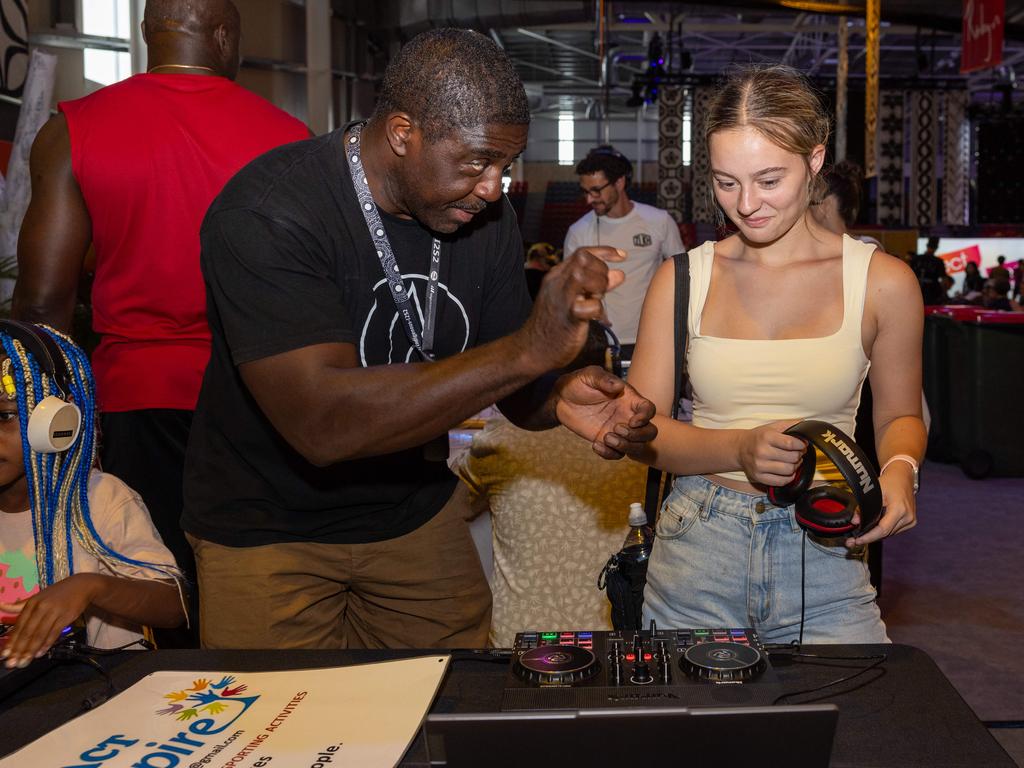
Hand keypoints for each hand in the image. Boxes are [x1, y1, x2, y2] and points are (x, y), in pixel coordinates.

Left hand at [0, 574, 96, 667]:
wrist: (81, 586)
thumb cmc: (56, 594)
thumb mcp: (37, 597)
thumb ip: (19, 605)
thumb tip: (1, 606)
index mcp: (32, 603)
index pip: (19, 626)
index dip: (11, 642)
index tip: (4, 655)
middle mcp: (41, 607)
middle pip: (28, 632)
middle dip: (19, 650)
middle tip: (12, 664)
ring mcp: (54, 612)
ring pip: (40, 634)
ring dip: (31, 650)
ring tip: (24, 663)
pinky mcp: (66, 617)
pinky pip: (54, 633)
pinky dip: (46, 644)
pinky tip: (40, 654)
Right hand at [522, 247, 625, 370]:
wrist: (532, 349)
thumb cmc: (555, 325)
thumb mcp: (575, 299)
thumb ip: (596, 285)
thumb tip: (619, 274)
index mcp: (557, 276)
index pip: (582, 253)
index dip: (605, 251)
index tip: (622, 256)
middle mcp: (557, 283)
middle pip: (583, 259)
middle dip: (601, 270)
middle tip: (601, 289)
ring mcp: (561, 299)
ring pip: (582, 276)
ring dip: (598, 286)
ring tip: (596, 300)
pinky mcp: (568, 318)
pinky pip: (588, 306)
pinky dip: (597, 309)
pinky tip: (594, 317)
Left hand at [554, 366, 656, 458]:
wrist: (562, 398)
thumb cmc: (578, 383)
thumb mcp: (589, 375)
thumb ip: (603, 379)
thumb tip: (617, 386)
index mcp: (628, 399)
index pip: (648, 409)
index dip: (645, 417)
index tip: (632, 421)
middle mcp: (627, 415)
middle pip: (649, 432)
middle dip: (638, 436)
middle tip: (616, 429)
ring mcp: (617, 430)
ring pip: (636, 446)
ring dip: (625, 446)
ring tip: (606, 438)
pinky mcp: (605, 440)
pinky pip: (616, 454)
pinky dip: (609, 454)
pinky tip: (595, 445)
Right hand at [738, 420, 805, 486]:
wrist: (739, 449)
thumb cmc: (758, 437)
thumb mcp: (772, 427)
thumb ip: (790, 425)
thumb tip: (806, 427)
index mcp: (766, 437)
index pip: (791, 443)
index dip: (801, 445)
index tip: (802, 445)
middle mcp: (761, 452)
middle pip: (792, 458)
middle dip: (799, 455)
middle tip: (797, 453)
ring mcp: (759, 466)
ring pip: (789, 470)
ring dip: (795, 466)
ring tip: (792, 461)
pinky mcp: (759, 477)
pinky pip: (782, 481)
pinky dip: (788, 477)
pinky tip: (786, 471)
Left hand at [846, 461, 916, 546]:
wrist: (903, 477)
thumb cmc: (890, 482)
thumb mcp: (874, 491)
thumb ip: (863, 507)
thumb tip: (854, 521)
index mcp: (900, 509)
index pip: (882, 530)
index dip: (868, 537)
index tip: (857, 540)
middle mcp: (908, 517)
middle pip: (885, 533)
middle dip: (869, 537)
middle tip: (853, 540)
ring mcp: (910, 520)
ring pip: (889, 533)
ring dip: (876, 534)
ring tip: (861, 534)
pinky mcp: (910, 522)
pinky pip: (893, 530)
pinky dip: (883, 530)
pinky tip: (874, 528)